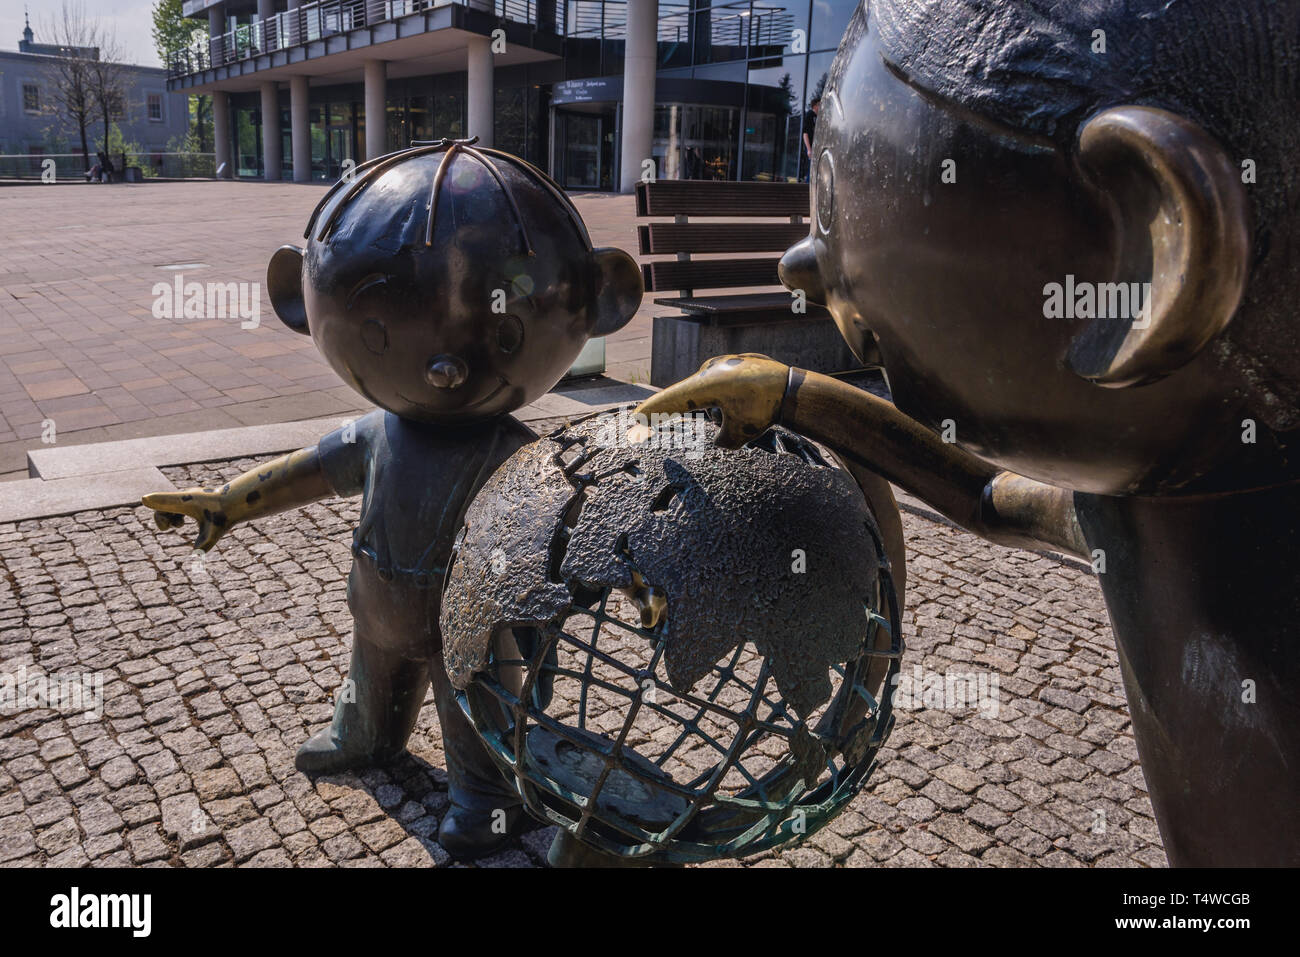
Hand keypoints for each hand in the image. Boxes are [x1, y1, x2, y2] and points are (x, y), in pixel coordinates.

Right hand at [141, 486, 233, 551]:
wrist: (236, 503)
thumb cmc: (223, 517)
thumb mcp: (213, 532)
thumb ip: (204, 543)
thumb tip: (197, 555)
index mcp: (187, 501)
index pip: (166, 500)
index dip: (155, 501)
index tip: (144, 499)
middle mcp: (185, 496)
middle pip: (163, 505)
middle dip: (161, 518)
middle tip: (165, 528)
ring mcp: (187, 496)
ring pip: (168, 505)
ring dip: (167, 516)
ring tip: (178, 525)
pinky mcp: (190, 498)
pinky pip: (173, 504)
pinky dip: (172, 514)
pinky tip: (180, 523)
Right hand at [634, 354, 790, 448]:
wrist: (793, 388)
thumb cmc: (765, 410)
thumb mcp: (738, 435)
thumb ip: (718, 441)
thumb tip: (717, 440)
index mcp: (706, 385)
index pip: (671, 401)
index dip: (651, 412)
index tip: (634, 419)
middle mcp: (709, 370)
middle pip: (686, 397)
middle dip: (678, 412)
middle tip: (643, 422)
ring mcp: (721, 364)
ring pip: (705, 394)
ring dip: (716, 408)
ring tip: (743, 415)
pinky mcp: (731, 363)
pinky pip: (718, 385)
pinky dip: (725, 399)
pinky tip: (746, 403)